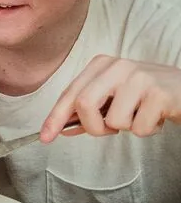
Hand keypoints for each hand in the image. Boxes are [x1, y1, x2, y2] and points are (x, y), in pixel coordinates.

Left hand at [42, 55, 180, 141]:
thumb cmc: (146, 96)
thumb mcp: (114, 98)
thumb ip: (89, 111)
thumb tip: (62, 128)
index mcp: (101, 65)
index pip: (70, 93)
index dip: (55, 117)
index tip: (45, 137)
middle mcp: (117, 67)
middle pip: (84, 104)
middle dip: (93, 127)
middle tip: (108, 131)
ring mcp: (139, 78)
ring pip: (113, 120)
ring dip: (126, 128)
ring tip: (140, 116)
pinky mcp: (159, 94)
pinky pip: (138, 128)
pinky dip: (146, 131)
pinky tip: (155, 117)